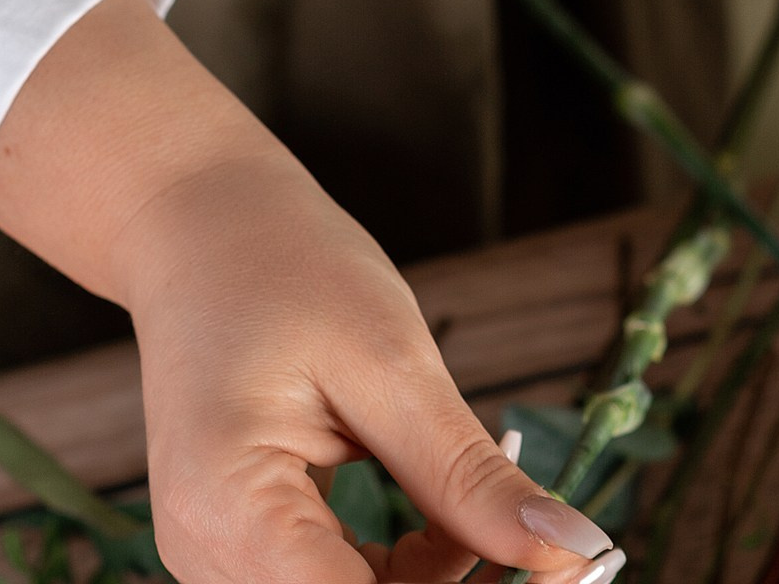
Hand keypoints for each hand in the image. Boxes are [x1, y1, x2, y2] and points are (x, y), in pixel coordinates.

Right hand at [0, 0, 614, 583]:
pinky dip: (401, 573)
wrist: (203, 229)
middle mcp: (205, 555)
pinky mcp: (237, 553)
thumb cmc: (287, 267)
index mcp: (232, 506)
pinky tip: (443, 518)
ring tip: (483, 506)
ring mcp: (214, 560)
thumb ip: (469, 478)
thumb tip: (575, 556)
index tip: (555, 573)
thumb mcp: (393, 360)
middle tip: (542, 548)